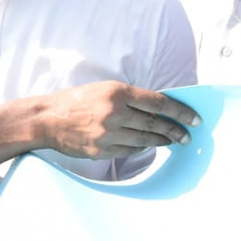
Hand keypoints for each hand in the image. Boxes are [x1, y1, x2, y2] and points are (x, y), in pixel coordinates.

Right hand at [38, 81, 199, 158]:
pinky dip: (141, 148)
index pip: (159, 102)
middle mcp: (114, 113)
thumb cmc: (75, 101)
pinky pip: (130, 151)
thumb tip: (158, 108)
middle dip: (175, 130)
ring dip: (162, 141)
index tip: (194, 119)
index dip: (180, 112)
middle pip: (155, 124)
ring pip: (145, 140)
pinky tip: (148, 145)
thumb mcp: (103, 89)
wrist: (46, 120)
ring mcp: (108, 134)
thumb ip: (129, 97)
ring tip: (172, 141)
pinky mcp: (102, 150)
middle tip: (187, 135)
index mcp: (117, 93)